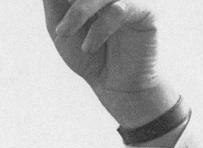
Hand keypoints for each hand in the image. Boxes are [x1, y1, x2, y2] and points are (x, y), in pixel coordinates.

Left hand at [42, 0, 176, 126]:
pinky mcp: (148, 11)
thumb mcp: (61, 28)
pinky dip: (100, 28)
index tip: (61, 19)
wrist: (114, 84)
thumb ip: (55, 2)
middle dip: (73, 4)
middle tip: (58, 24)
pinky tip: (89, 47)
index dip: (69, 0)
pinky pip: (121, 9)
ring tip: (64, 33)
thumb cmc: (88, 56)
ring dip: (79, 11)